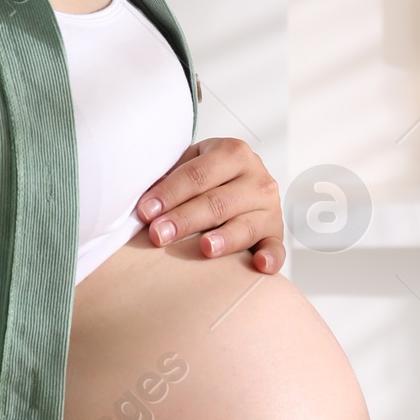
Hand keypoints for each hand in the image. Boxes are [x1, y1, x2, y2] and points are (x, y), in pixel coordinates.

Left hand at [136, 137, 284, 272]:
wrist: (238, 179)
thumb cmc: (207, 175)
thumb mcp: (190, 163)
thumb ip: (170, 178)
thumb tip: (142, 203)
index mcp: (233, 153)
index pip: (198, 175)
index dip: (170, 193)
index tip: (146, 211)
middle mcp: (257, 178)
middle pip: (218, 202)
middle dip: (185, 219)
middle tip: (159, 234)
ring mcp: (270, 208)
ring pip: (244, 226)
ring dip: (224, 238)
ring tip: (203, 248)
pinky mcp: (276, 233)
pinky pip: (277, 248)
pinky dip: (271, 258)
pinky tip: (259, 265)